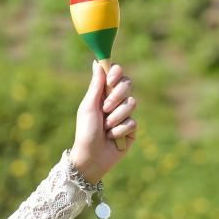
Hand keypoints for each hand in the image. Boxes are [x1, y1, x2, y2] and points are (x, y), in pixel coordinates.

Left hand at [69, 61, 136, 183]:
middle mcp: (114, 102)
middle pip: (128, 85)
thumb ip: (96, 85)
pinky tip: (112, 138)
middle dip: (117, 96)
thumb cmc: (85, 131)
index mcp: (102, 94)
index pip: (116, 75)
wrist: (91, 156)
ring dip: (115, 117)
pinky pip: (132, 122)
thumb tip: (96, 62)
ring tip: (105, 128)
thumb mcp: (89, 106)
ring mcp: (124, 115)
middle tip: (105, 108)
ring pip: (131, 104)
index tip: (111, 80)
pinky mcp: (131, 129)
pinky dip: (120, 131)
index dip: (116, 74)